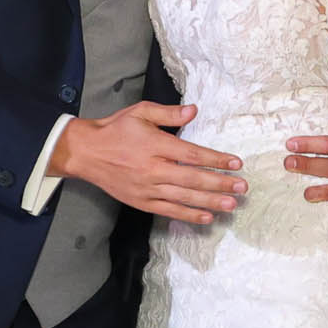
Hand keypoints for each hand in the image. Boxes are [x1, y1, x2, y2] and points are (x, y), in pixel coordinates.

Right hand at [51, 101, 244, 223]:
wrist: (85, 152)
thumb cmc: (114, 130)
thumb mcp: (139, 112)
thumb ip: (168, 113)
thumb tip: (194, 111)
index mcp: (154, 145)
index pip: (192, 154)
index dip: (216, 160)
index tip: (236, 163)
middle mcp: (152, 169)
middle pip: (193, 178)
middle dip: (220, 183)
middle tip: (243, 187)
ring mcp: (147, 188)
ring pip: (184, 197)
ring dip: (211, 201)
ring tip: (232, 204)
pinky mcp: (141, 201)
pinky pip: (169, 210)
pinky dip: (189, 215)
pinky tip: (207, 217)